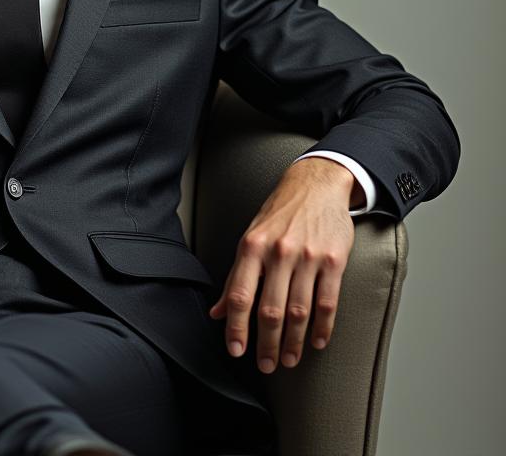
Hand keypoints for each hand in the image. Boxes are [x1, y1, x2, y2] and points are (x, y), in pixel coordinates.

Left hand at [208, 157, 356, 372]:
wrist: (315, 185)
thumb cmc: (280, 214)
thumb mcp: (251, 238)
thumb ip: (237, 277)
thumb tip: (217, 312)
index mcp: (252, 246)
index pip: (239, 294)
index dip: (236, 327)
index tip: (236, 351)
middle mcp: (278, 252)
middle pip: (270, 309)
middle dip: (266, 344)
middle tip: (266, 365)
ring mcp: (307, 256)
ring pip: (299, 311)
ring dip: (294, 342)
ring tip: (289, 359)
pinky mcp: (334, 260)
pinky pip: (328, 302)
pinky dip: (322, 327)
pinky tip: (316, 342)